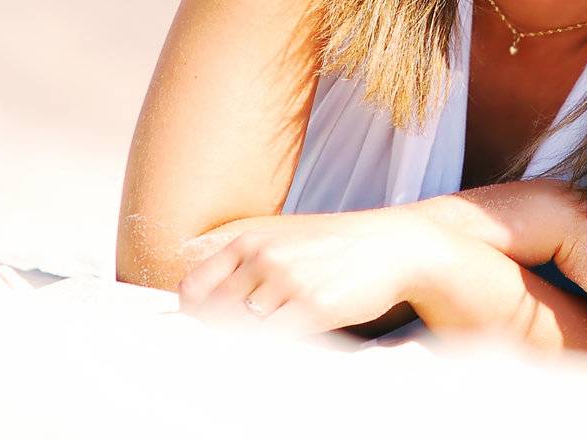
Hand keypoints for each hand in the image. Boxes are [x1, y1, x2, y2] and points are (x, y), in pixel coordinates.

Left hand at [176, 210, 447, 334]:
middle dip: (220, 332)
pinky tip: (288, 339)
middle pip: (213, 314)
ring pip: (240, 329)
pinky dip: (272, 346)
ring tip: (270, 334)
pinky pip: (273, 340)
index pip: (193, 288)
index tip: (203, 326)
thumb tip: (210, 302)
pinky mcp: (313, 307)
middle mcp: (264, 259)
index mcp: (251, 242)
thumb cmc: (340, 248)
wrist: (394, 246)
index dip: (192, 315)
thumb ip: (249, 265)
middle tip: (241, 335)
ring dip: (247, 340)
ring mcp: (288, 283)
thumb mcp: (286, 240)